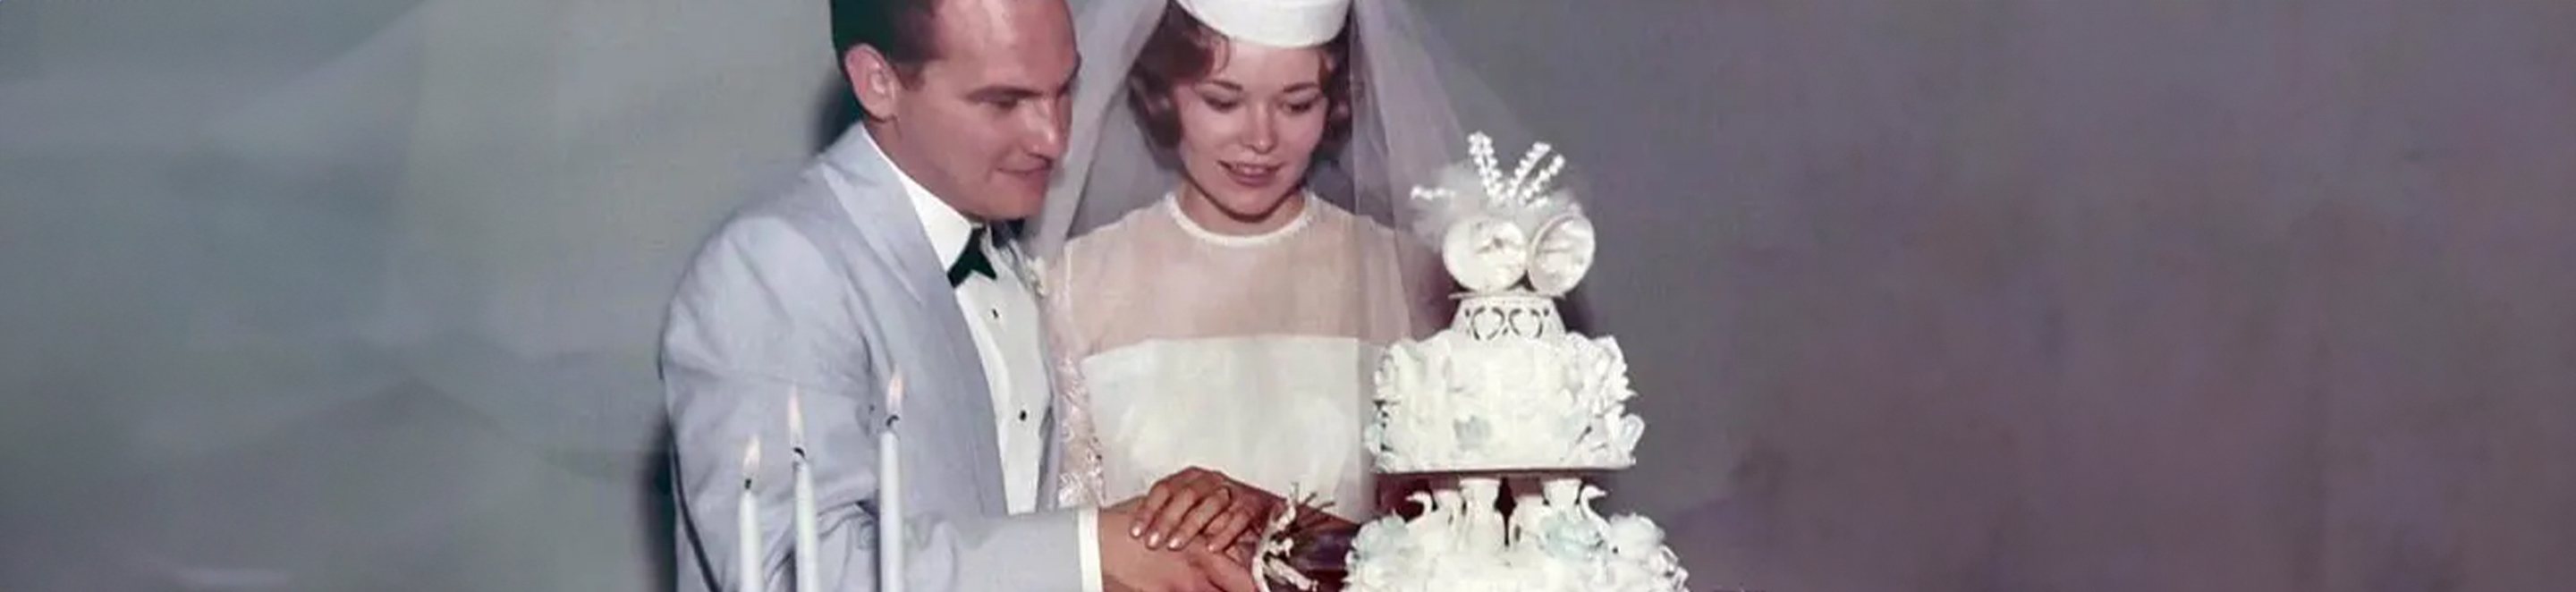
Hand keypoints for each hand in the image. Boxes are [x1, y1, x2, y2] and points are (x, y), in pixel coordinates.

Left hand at [1135, 467, 1280, 552]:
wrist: (1265, 511)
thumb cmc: (1222, 511)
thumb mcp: (1194, 508)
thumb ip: (1171, 513)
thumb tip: (1139, 531)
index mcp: (1192, 478)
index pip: (1165, 488)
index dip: (1148, 509)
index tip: (1135, 531)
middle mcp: (1211, 480)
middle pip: (1186, 495)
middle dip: (1167, 520)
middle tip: (1153, 542)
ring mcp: (1234, 491)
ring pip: (1210, 504)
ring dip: (1190, 526)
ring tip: (1175, 545)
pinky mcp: (1254, 504)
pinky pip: (1238, 517)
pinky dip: (1224, 533)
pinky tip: (1211, 547)